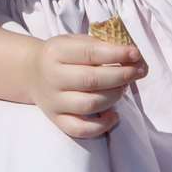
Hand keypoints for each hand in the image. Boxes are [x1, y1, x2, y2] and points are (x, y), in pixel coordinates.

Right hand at [25, 34, 146, 139]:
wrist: (33, 73)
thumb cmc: (64, 55)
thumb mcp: (76, 42)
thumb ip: (101, 46)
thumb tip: (134, 57)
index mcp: (56, 52)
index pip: (90, 53)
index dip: (116, 54)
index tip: (136, 54)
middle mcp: (52, 77)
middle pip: (91, 80)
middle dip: (121, 76)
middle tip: (138, 71)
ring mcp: (53, 101)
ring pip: (89, 104)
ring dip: (114, 96)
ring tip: (124, 88)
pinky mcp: (56, 119)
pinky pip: (80, 129)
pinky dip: (101, 126)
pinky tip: (114, 115)